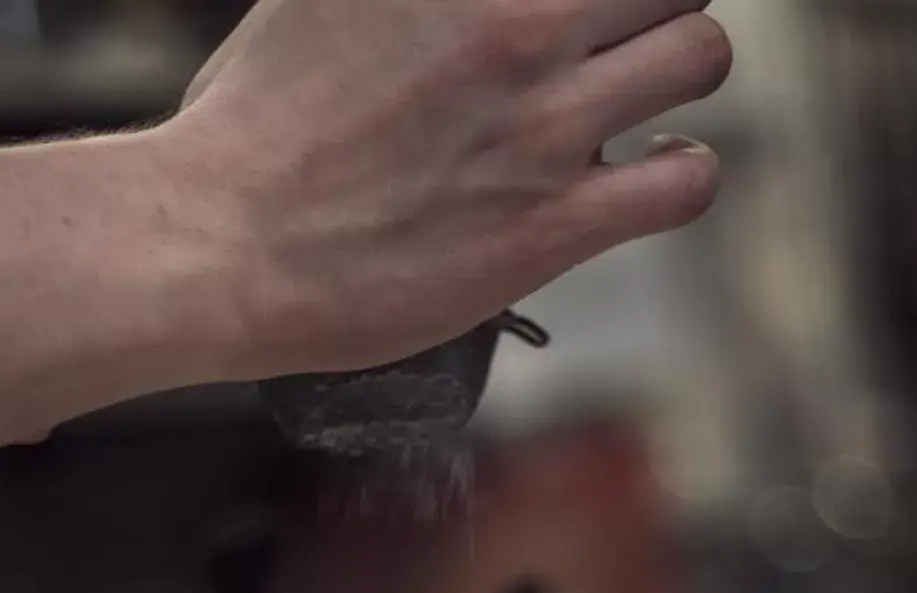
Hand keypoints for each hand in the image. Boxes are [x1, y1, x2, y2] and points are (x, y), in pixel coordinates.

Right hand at [168, 0, 730, 375]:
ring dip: (680, 71)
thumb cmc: (250, 125)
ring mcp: (540, 127)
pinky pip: (688, 181)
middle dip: (651, 1)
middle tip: (616, 36)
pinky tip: (651, 173)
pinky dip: (684, 173)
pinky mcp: (551, 225)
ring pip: (700, 54)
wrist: (216, 244)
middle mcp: (511, 24)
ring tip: (637, 98)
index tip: (580, 7)